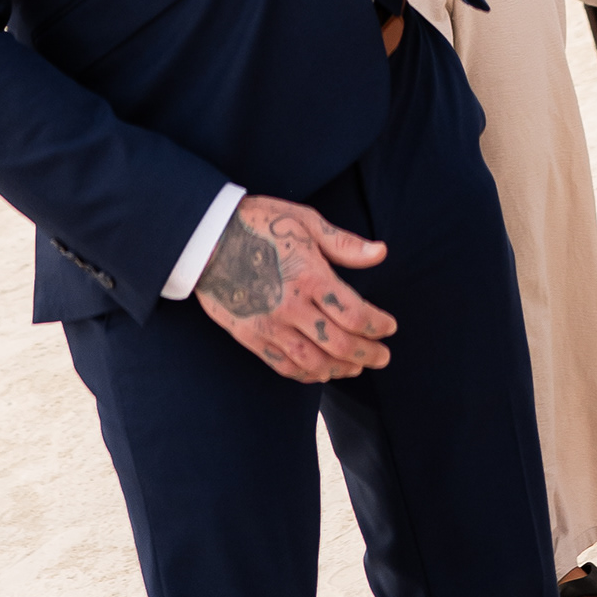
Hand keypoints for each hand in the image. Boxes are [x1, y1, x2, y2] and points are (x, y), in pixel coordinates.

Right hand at [195, 194, 394, 381]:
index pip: (355, 314)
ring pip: (313, 362)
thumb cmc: (260, 222)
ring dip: (340, 369)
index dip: (378, 326)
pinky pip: (283, 365)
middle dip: (367, 354)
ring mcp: (269, 325)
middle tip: (383, 357)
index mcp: (310, 276)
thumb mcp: (306, 221)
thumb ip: (344, 244)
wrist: (206, 237)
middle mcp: (291, 306)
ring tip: (357, 368)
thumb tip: (382, 253)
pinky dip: (306, 375)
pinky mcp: (250, 336)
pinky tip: (320, 373)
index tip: (390, 328)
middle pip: (339, 344)